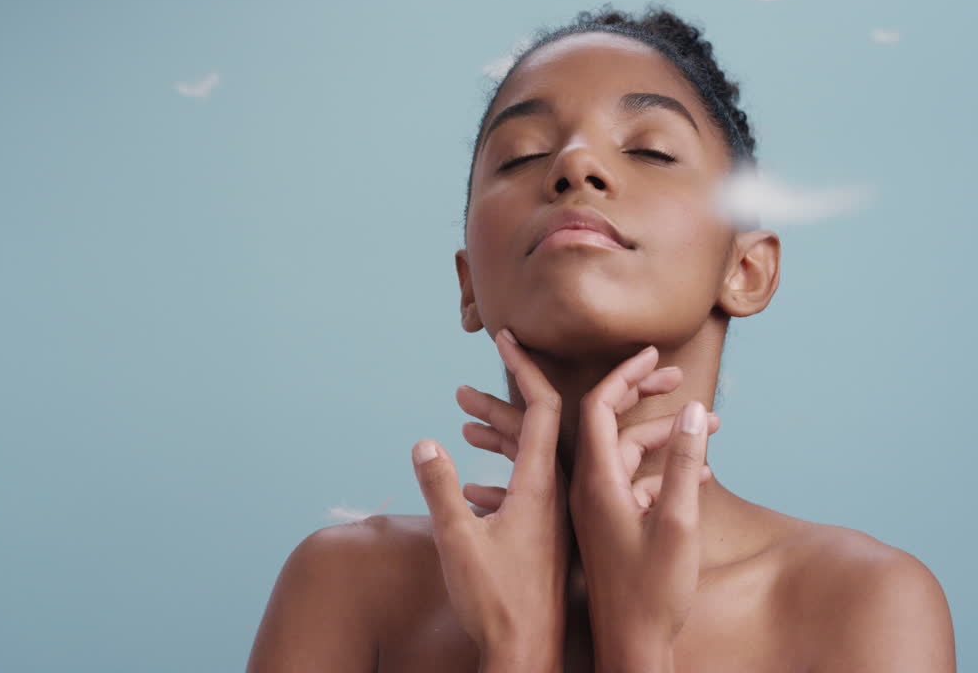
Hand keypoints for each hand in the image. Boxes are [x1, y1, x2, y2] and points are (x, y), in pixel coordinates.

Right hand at [410, 328, 567, 670]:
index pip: (542, 407)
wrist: (528, 656)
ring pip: (529, 455)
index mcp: (540, 485)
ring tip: (460, 414)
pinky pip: (527, 485)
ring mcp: (551, 514)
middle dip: (503, 394)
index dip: (523, 367)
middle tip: (470, 378)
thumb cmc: (497, 604)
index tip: (505, 337)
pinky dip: (501, 467)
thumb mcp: (458, 543)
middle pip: (536, 425)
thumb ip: (441, 490)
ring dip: (498, 431)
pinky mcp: (544, 535)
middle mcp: (553, 493)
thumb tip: (425, 441)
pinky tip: (470, 480)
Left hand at [569, 345, 713, 667]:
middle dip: (643, 393)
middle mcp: (589, 488)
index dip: (624, 374)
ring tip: (717, 427)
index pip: (598, 406)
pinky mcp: (608, 526)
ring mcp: (597, 508)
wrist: (629, 649)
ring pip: (627, 455)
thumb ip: (686, 465)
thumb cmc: (651, 594)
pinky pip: (633, 484)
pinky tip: (703, 476)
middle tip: (679, 372)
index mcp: (595, 481)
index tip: (653, 352)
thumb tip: (695, 410)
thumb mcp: (679, 525)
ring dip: (666, 437)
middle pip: (609, 422)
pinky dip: (664, 472)